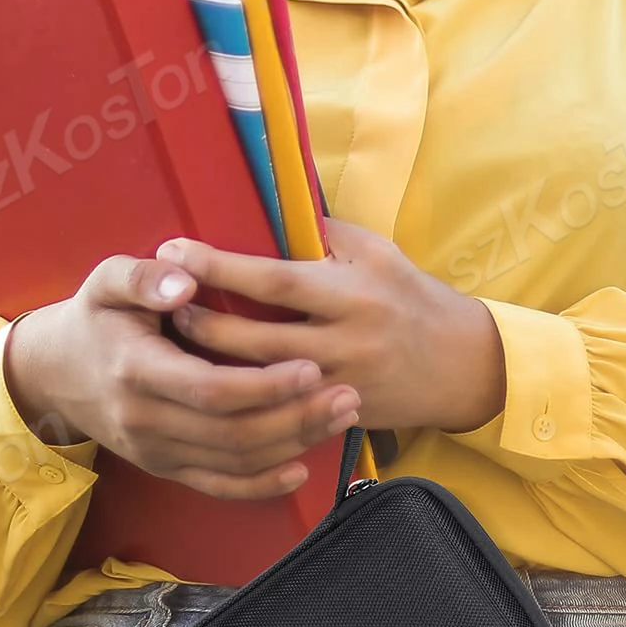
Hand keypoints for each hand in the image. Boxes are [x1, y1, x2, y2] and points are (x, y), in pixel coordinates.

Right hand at [2, 255, 363, 499]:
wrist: (54, 372)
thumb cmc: (95, 316)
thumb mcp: (106, 280)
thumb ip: (143, 276)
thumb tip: (185, 280)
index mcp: (135, 369)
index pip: (210, 389)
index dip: (264, 386)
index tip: (311, 367)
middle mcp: (145, 420)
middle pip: (232, 433)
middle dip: (295, 418)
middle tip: (348, 395)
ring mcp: (155, 451)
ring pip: (233, 462)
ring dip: (292, 444)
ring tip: (342, 417)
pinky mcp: (164, 467)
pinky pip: (217, 486)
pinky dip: (261, 485)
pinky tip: (300, 468)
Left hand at [157, 218, 505, 434]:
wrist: (463, 365)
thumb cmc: (412, 296)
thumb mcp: (377, 252)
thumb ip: (324, 234)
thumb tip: (268, 210)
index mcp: (352, 291)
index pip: (274, 279)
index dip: (220, 266)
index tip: (175, 250)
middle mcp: (345, 340)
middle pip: (257, 339)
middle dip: (202, 321)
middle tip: (162, 303)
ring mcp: (340, 385)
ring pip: (260, 382)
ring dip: (213, 363)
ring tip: (176, 341)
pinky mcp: (338, 416)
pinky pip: (280, 413)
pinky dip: (242, 399)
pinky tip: (210, 386)